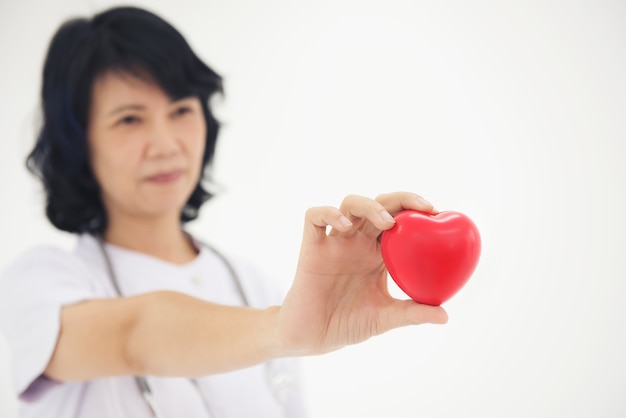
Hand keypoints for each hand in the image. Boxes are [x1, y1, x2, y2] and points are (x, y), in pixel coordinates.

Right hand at [276, 192, 447, 355]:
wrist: (313, 337)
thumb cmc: (348, 324)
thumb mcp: (385, 318)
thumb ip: (412, 313)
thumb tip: (445, 315)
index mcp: (378, 253)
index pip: (400, 219)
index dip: (416, 211)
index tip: (437, 215)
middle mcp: (358, 241)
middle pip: (379, 204)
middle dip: (401, 200)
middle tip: (423, 208)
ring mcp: (335, 241)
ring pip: (350, 203)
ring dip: (370, 206)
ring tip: (387, 222)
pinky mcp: (311, 246)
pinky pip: (314, 217)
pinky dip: (328, 214)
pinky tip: (343, 226)